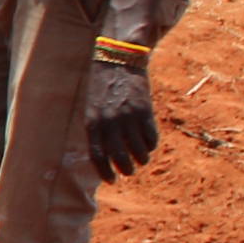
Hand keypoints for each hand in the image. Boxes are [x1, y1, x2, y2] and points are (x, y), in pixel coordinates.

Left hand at [86, 53, 160, 180]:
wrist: (119, 61)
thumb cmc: (103, 88)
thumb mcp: (92, 108)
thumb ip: (97, 129)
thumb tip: (105, 154)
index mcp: (92, 122)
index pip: (97, 155)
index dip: (105, 171)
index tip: (112, 181)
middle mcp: (109, 122)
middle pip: (118, 156)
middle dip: (125, 169)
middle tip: (129, 173)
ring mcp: (127, 116)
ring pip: (138, 149)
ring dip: (141, 159)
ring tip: (142, 161)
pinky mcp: (144, 110)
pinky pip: (151, 136)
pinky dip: (151, 145)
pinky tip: (149, 146)